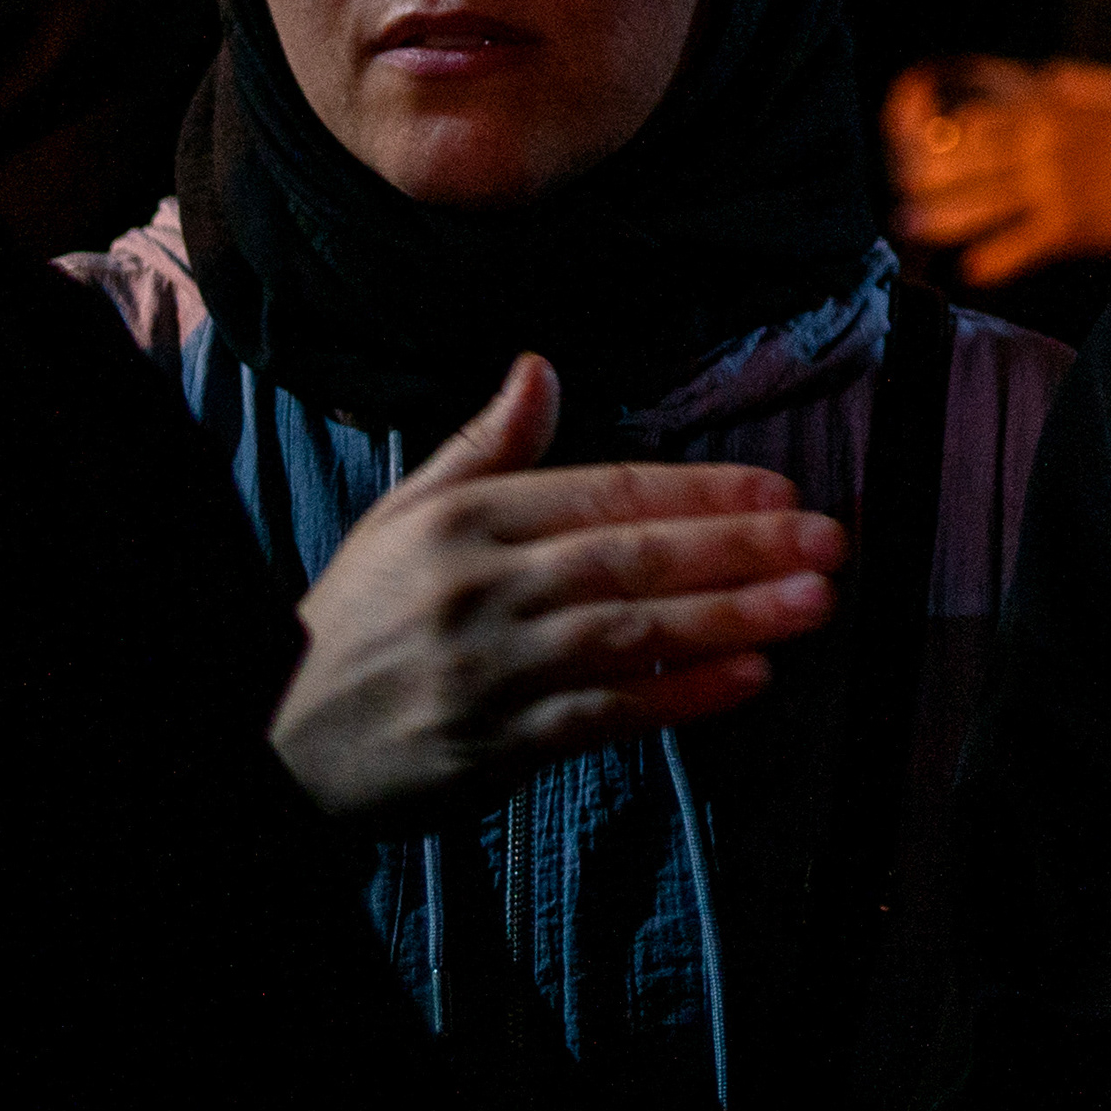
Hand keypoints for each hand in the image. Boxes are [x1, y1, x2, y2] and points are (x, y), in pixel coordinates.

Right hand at [272, 355, 849, 825]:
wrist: (283, 742)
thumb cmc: (361, 621)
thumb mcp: (406, 516)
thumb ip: (487, 446)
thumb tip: (541, 365)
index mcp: (463, 521)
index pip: (603, 494)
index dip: (698, 489)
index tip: (779, 488)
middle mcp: (479, 589)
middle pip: (629, 559)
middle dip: (738, 546)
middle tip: (827, 539)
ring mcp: (489, 670)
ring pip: (628, 635)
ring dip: (730, 617)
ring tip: (812, 602)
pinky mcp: (496, 745)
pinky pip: (605, 715)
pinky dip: (679, 697)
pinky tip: (748, 678)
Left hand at [884, 57, 1110, 286]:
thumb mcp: (1106, 87)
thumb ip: (1067, 82)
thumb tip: (1042, 74)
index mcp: (1042, 111)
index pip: (968, 122)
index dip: (932, 137)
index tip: (913, 150)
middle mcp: (1038, 148)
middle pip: (961, 164)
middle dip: (922, 179)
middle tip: (900, 193)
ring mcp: (1051, 189)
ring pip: (977, 207)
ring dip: (938, 220)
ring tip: (910, 228)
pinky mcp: (1068, 229)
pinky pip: (1016, 248)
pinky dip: (990, 261)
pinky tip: (968, 269)